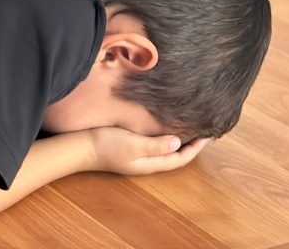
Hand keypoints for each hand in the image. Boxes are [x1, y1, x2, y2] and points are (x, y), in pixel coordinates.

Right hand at [87, 127, 208, 175]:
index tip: (209, 135)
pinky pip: (154, 142)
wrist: (79, 146)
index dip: (196, 148)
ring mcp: (137, 154)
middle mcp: (146, 161)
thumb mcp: (132, 144)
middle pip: (175, 155)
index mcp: (149, 163)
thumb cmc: (105, 144)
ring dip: (179, 139)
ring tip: (189, 126)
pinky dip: (165, 135)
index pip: (180, 158)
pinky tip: (164, 125)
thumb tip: (178, 142)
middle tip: (203, 129)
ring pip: (165, 149)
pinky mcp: (130, 146)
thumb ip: (155, 145)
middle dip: (190, 144)